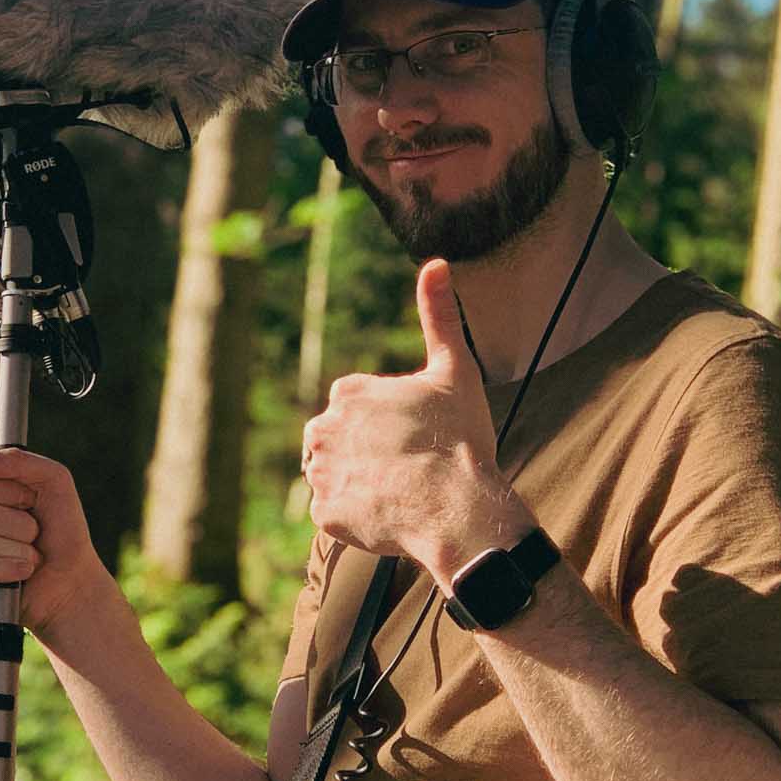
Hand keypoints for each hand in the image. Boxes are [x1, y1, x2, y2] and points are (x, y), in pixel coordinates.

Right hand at [0, 447, 107, 640]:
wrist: (71, 578)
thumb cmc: (60, 528)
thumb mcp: (53, 482)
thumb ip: (19, 461)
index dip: (8, 492)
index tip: (29, 501)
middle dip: (20, 526)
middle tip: (34, 533)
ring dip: (17, 551)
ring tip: (30, 556)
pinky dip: (2, 570)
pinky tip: (20, 572)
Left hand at [301, 259, 525, 581]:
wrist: (454, 505)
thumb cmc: (459, 438)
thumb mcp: (455, 370)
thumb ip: (439, 316)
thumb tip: (435, 263)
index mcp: (350, 391)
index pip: (357, 407)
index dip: (389, 425)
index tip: (417, 438)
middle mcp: (324, 427)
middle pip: (339, 441)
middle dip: (365, 453)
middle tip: (408, 469)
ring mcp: (321, 472)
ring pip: (333, 476)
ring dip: (357, 483)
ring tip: (397, 492)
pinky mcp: (324, 513)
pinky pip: (334, 514)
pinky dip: (356, 517)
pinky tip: (387, 515)